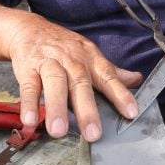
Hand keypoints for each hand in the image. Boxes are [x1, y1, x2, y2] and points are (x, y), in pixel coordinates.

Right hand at [8, 15, 141, 141]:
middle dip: (87, 110)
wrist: (31, 29)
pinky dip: (29, 103)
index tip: (131, 112)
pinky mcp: (28, 68)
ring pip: (55, 84)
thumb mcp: (90, 55)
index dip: (121, 94)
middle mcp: (72, 61)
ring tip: (58, 132)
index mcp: (90, 60)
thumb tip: (137, 80)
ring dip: (57, 108)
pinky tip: (30, 120)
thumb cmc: (64, 47)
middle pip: (80, 84)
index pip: (108, 77)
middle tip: (92, 134)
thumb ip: (111, 72)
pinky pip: (29, 86)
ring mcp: (49, 63)